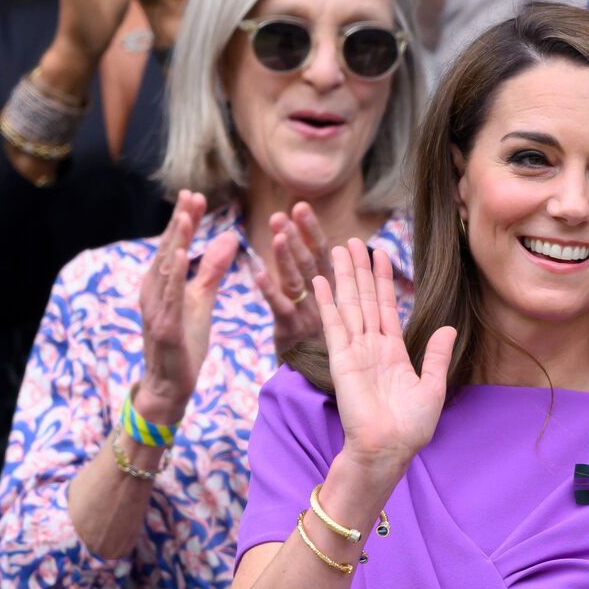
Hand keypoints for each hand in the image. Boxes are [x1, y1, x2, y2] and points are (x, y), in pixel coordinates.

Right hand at [136, 190, 236, 420]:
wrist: (170, 384)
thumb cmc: (184, 342)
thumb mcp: (201, 300)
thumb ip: (212, 269)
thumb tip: (229, 237)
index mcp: (162, 283)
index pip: (175, 245)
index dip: (184, 220)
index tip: (195, 196)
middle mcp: (154, 291)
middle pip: (168, 250)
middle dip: (179, 223)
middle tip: (191, 196)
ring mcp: (156, 309)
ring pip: (166, 270)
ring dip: (175, 242)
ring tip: (186, 217)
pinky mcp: (164, 327)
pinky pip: (169, 297)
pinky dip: (174, 276)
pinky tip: (181, 256)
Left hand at [250, 202, 335, 350]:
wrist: (316, 382)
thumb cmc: (319, 339)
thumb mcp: (324, 306)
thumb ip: (316, 277)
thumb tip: (321, 245)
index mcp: (331, 289)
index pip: (322, 253)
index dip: (310, 229)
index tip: (300, 206)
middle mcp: (323, 299)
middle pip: (310, 262)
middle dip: (298, 235)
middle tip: (283, 212)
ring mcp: (308, 315)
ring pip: (297, 281)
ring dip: (287, 256)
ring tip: (278, 233)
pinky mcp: (292, 332)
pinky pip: (280, 308)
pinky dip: (269, 290)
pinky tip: (257, 273)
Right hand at [316, 237, 454, 479]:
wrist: (388, 449)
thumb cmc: (411, 427)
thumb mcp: (433, 387)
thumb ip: (435, 356)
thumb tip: (447, 329)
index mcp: (393, 352)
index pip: (387, 307)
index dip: (384, 280)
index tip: (380, 253)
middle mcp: (371, 347)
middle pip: (365, 299)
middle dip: (360, 269)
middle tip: (354, 241)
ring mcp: (354, 351)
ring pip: (350, 305)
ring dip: (344, 277)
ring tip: (339, 249)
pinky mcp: (341, 360)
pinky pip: (333, 325)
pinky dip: (327, 302)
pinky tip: (321, 281)